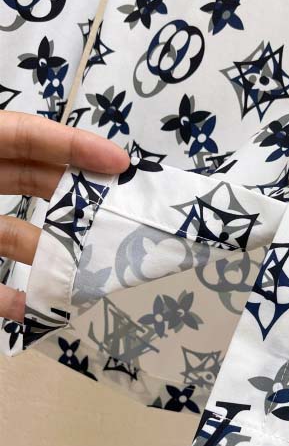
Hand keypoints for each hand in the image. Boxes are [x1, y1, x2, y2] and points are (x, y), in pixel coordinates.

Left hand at [0, 111, 129, 322]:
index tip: (121, 164)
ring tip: (88, 271)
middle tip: (119, 214)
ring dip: (49, 254)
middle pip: (32, 180)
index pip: (25, 135)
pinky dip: (9, 295)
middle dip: (76, 198)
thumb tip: (70, 168)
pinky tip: (34, 310)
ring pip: (15, 232)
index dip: (73, 144)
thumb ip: (4, 153)